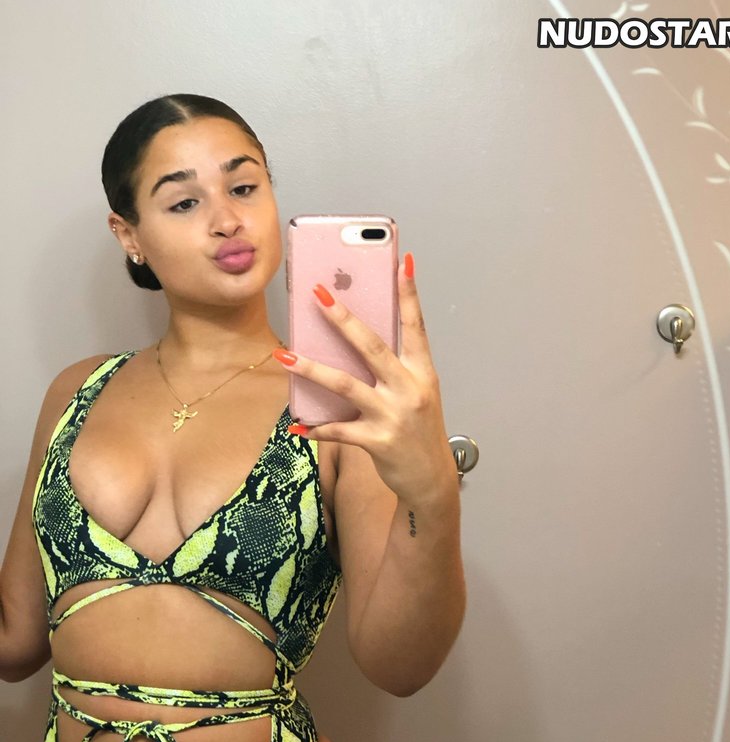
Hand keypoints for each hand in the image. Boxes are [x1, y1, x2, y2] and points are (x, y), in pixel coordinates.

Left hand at [272, 252, 457, 505]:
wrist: (432, 479)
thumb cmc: (419, 431)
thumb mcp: (417, 394)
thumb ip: (393, 368)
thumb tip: (354, 340)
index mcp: (422, 373)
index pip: (415, 326)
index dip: (408, 294)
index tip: (401, 262)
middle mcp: (409, 390)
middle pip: (372, 347)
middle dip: (343, 319)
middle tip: (318, 294)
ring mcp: (393, 416)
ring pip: (346, 385)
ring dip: (312, 368)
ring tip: (285, 354)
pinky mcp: (377, 441)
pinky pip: (339, 430)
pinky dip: (316, 428)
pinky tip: (297, 426)